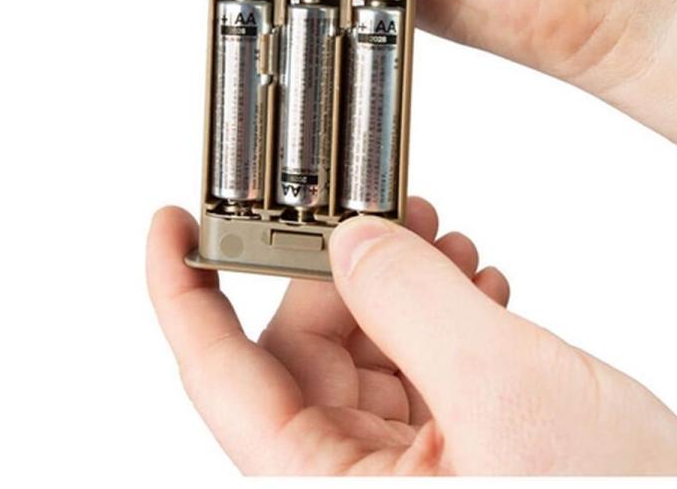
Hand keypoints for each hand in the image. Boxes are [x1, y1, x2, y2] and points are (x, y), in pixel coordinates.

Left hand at [147, 200, 676, 474]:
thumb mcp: (505, 389)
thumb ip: (412, 302)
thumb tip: (349, 244)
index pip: (222, 381)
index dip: (183, 295)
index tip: (171, 225)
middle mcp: (361, 485)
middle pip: (307, 348)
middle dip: (343, 269)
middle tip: (393, 214)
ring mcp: (408, 470)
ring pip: (365, 347)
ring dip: (403, 285)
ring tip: (456, 251)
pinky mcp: (453, 450)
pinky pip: (413, 362)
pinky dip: (438, 312)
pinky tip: (478, 288)